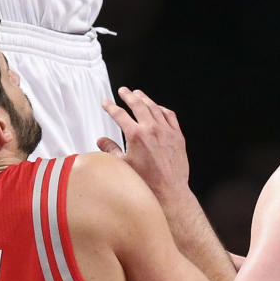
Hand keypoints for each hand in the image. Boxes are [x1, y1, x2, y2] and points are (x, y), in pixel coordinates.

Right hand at [99, 87, 190, 202]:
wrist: (169, 190)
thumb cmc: (147, 182)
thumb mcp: (123, 165)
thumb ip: (111, 150)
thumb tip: (102, 141)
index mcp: (136, 135)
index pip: (120, 115)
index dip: (111, 107)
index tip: (106, 103)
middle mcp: (152, 129)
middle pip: (138, 105)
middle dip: (128, 95)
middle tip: (123, 90)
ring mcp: (166, 131)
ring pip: (154, 108)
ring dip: (145, 99)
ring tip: (138, 94)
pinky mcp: (177, 135)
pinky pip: (170, 116)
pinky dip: (162, 109)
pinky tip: (158, 108)